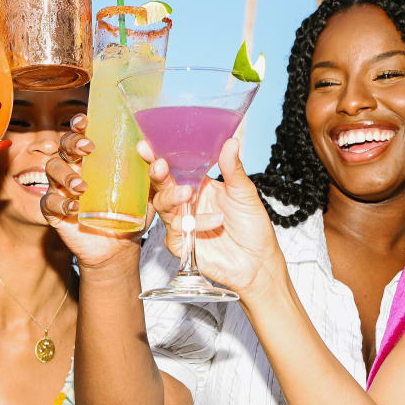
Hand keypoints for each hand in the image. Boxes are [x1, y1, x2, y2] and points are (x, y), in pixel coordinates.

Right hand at [41, 114, 142, 269]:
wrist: (121, 245)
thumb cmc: (132, 211)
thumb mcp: (148, 192)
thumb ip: (156, 177)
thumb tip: (159, 162)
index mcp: (94, 158)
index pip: (81, 133)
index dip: (78, 124)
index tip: (85, 122)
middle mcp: (75, 168)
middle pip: (63, 146)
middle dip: (71, 142)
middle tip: (87, 149)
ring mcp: (62, 188)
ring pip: (52, 169)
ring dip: (65, 174)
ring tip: (82, 187)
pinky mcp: (55, 211)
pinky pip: (49, 201)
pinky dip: (59, 203)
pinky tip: (74, 208)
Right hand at [149, 137, 284, 296]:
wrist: (257, 262)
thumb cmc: (252, 227)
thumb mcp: (244, 193)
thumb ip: (233, 169)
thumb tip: (230, 142)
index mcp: (199, 185)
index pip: (175, 167)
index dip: (159, 157)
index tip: (147, 146)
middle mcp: (187, 202)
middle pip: (162, 186)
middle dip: (157, 174)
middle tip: (160, 166)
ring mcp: (182, 222)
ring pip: (163, 206)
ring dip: (172, 197)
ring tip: (189, 193)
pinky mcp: (181, 243)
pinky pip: (177, 229)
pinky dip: (195, 223)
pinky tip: (216, 221)